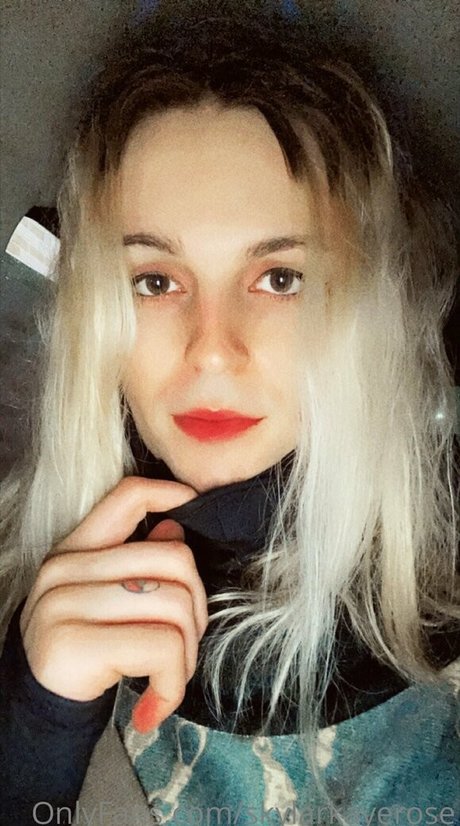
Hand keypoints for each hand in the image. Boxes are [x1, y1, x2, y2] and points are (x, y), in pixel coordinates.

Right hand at [19, 476, 207, 731]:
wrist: (34, 712)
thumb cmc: (83, 652)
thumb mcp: (104, 601)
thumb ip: (137, 562)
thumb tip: (175, 526)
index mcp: (75, 550)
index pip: (128, 495)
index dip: (170, 492)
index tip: (192, 505)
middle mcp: (65, 569)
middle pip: (176, 561)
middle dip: (197, 613)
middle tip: (182, 650)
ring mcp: (65, 603)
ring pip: (176, 606)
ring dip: (186, 656)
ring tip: (167, 681)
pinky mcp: (75, 643)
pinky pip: (162, 648)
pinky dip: (172, 683)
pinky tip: (153, 705)